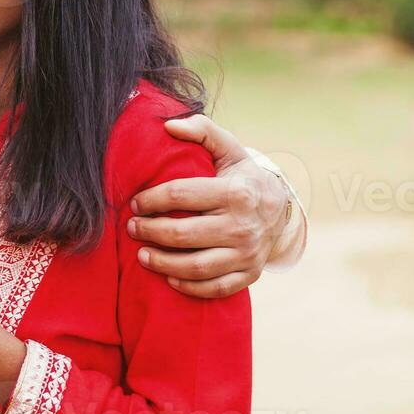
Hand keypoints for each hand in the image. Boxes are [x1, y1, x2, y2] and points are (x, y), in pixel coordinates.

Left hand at [126, 114, 290, 297]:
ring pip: (196, 266)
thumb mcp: (228, 148)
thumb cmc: (243, 176)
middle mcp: (242, 225)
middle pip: (182, 234)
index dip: (150, 200)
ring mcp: (248, 253)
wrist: (281, 208)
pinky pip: (216, 287)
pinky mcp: (250, 273)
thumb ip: (201, 130)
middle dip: (149, 231)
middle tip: (131, 228)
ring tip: (141, 255)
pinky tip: (169, 279)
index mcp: (235, 192)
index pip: (179, 196)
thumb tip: (169, 126)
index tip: (134, 203)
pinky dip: (190, 287)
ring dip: (162, 263)